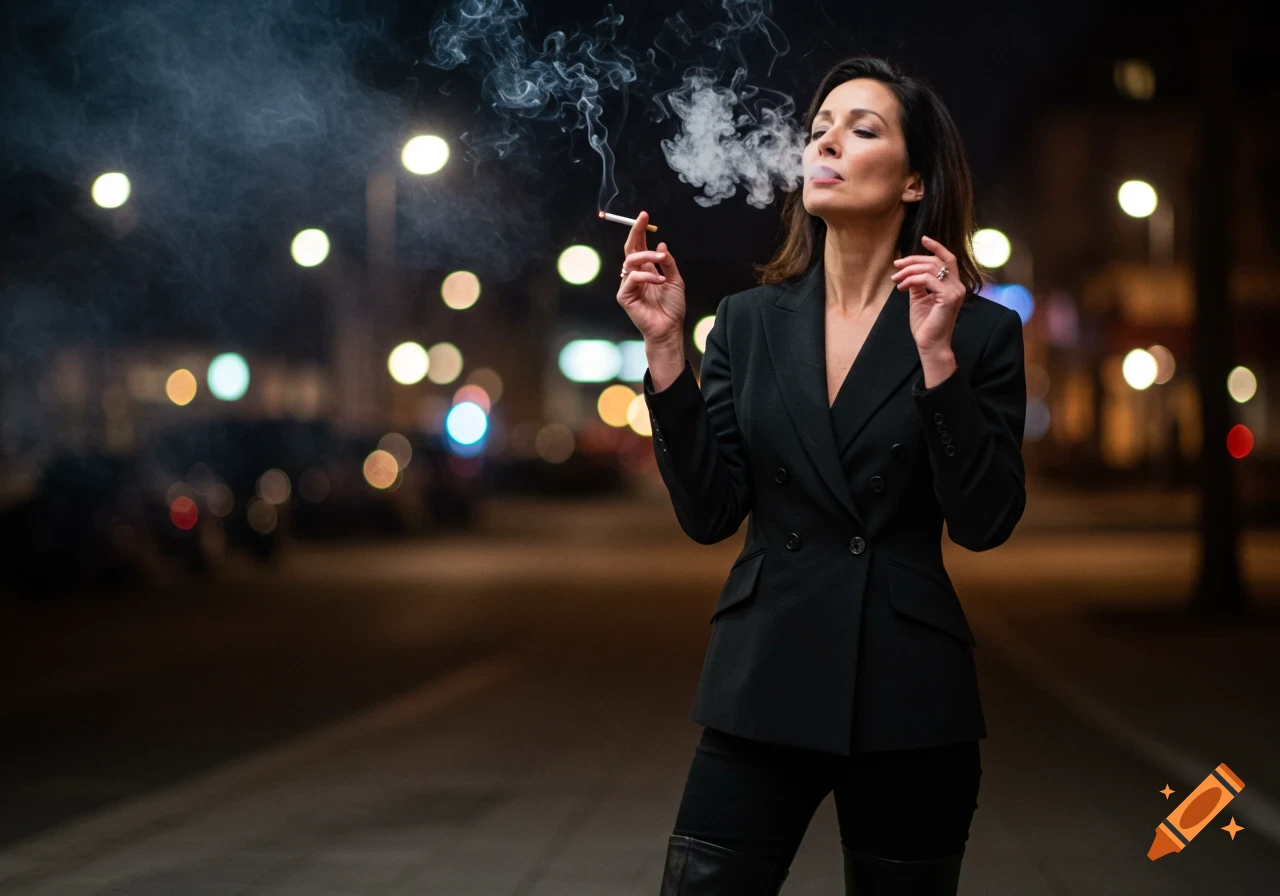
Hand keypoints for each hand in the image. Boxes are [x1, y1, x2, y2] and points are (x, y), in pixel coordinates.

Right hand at [615, 210, 685, 346]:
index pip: (640, 246)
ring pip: (630, 261)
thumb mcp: (675, 280)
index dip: (640, 231)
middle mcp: (635, 274)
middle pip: (630, 249)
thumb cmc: (672, 307)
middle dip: (635, 232)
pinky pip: (631, 278)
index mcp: (646, 269)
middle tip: (642, 220)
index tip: (644, 215)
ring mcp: (629, 285)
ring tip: (661, 259)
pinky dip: (646, 276)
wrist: (669, 328)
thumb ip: (668, 263)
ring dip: (647, 256)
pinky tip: (659, 280)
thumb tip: (661, 244)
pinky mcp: (625, 296)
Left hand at [891, 235, 965, 355]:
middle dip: (914, 260)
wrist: (929, 344)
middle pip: (937, 261)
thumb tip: (910, 270)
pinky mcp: (949, 297)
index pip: (948, 259)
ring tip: (896, 280)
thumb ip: (918, 283)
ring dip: (909, 271)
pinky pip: (928, 279)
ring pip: (931, 268)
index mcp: (953, 285)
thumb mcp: (919, 298)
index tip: (923, 239)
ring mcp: (955, 291)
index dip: (936, 247)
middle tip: (897, 266)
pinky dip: (912, 280)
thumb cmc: (925, 324)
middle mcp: (958, 286)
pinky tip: (902, 288)